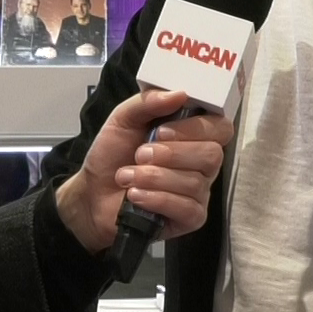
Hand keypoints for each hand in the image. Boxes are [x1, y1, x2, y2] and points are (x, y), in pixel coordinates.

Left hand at [54, 89, 232, 253]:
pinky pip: (188, 208)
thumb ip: (148, 102)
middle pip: (212, 155)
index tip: (162, 130)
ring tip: (128, 177)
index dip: (197, 127)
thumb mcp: (123, 119)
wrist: (92, 194)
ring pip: (195, 182)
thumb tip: (180, 93)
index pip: (220, 127)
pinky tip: (136, 196)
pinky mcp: (191, 218)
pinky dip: (158, 199)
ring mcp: (199, 192)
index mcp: (192, 135)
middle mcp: (201, 163)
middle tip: (140, 155)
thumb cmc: (112, 155)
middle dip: (171, 154)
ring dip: (155, 177)